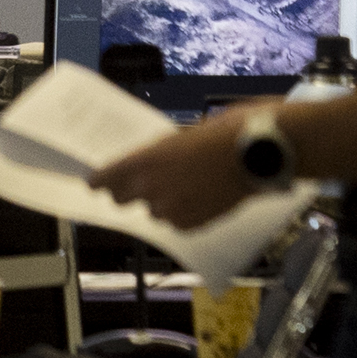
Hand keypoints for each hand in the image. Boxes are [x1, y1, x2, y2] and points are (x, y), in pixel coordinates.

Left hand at [95, 111, 254, 229]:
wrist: (259, 154)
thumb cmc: (227, 132)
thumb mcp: (186, 132)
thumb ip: (161, 152)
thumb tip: (154, 160)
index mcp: (145, 160)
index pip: (104, 179)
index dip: (100, 181)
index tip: (97, 181)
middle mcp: (152, 189)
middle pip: (121, 200)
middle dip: (129, 192)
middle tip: (143, 182)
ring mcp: (172, 210)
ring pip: (154, 211)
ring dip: (162, 201)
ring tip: (186, 185)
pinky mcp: (192, 225)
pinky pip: (177, 222)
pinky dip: (185, 213)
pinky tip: (201, 196)